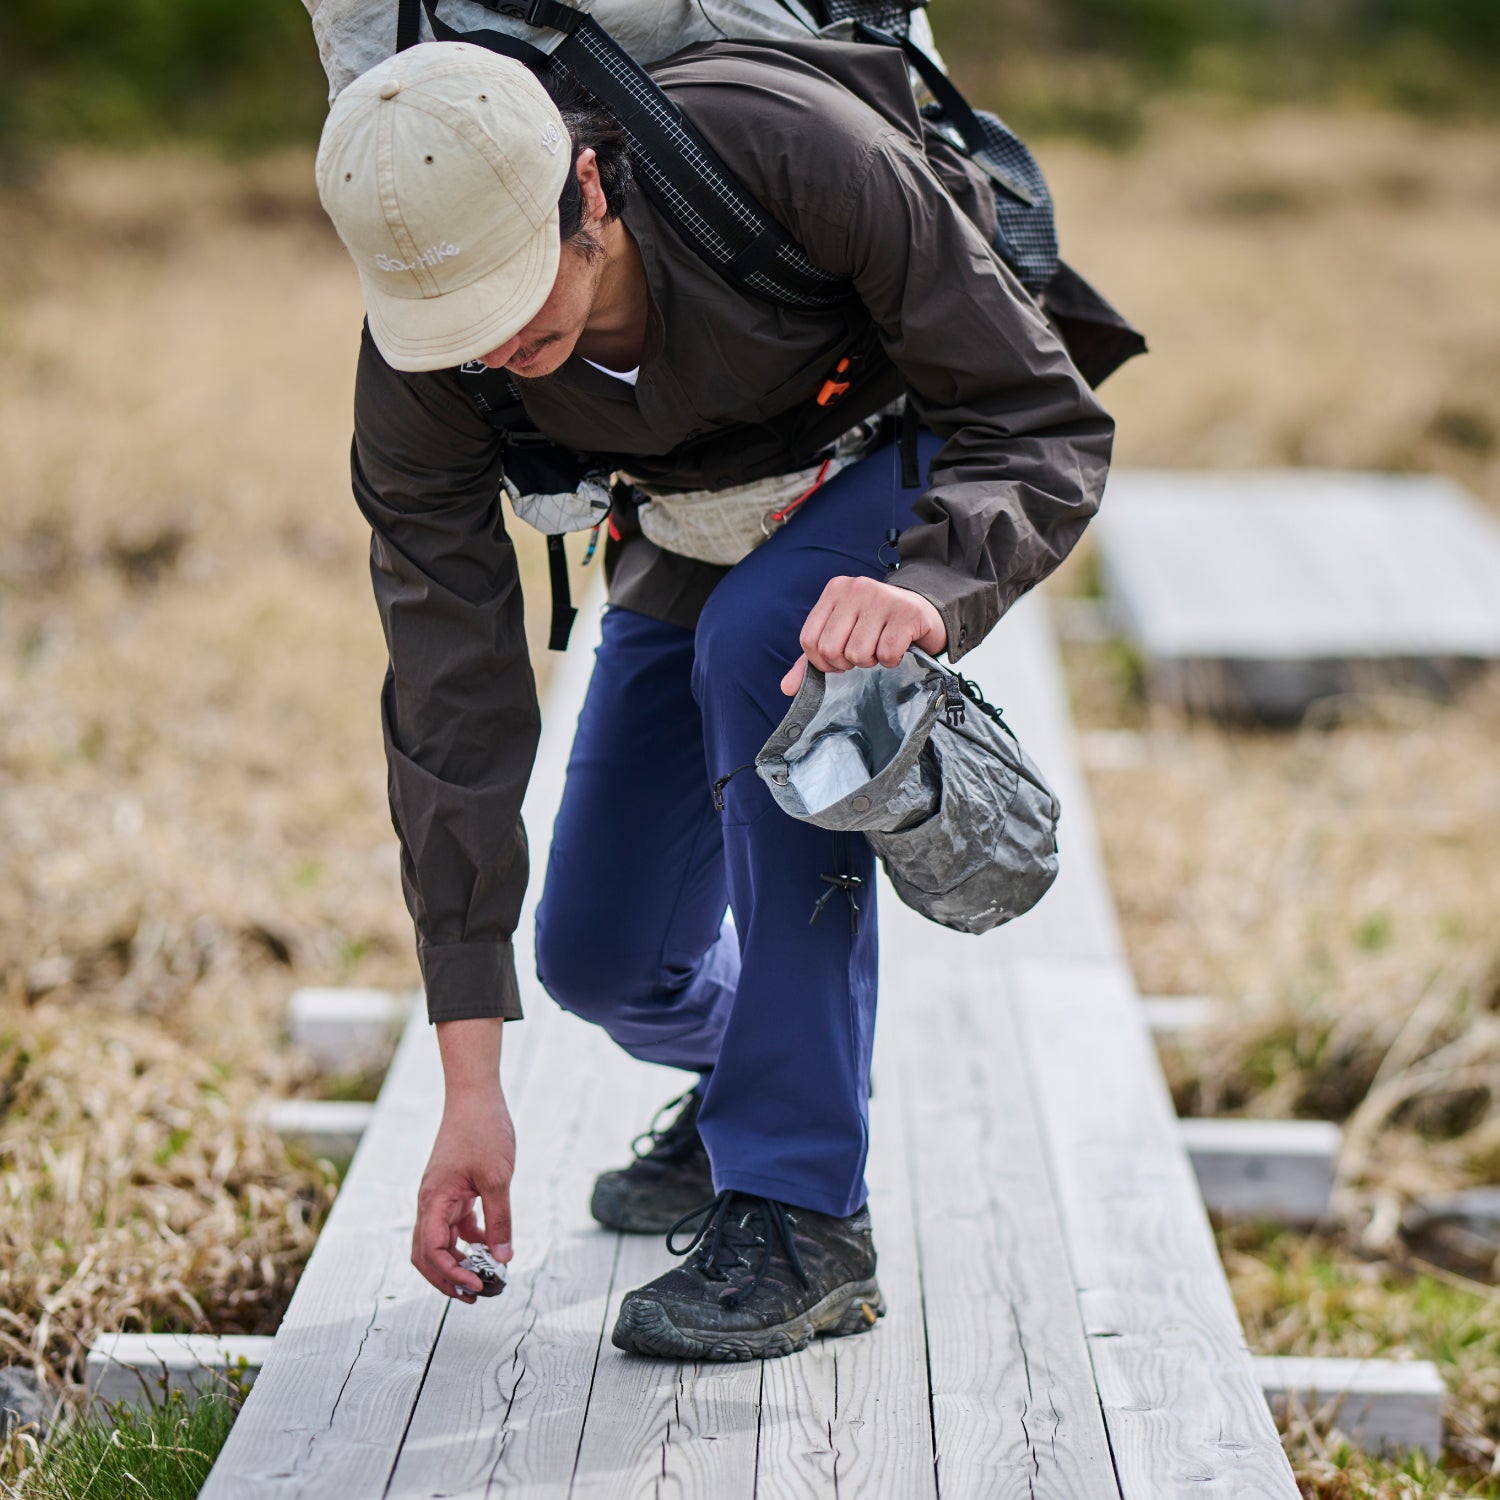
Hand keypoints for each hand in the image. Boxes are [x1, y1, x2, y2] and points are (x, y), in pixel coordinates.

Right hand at [412, 1085, 515, 1300]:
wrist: (475, 1095)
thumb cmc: (483, 1130)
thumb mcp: (497, 1178)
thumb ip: (499, 1220)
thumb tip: (502, 1259)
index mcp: (434, 1200)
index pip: (432, 1252)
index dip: (451, 1275)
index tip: (478, 1285)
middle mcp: (430, 1202)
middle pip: (427, 1255)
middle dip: (447, 1279)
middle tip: (475, 1295)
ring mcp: (439, 1196)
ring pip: (439, 1241)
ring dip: (457, 1263)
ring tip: (483, 1278)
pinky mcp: (452, 1189)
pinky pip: (453, 1224)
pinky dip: (467, 1240)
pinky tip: (488, 1245)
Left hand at [781, 577, 946, 695]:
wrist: (924, 610)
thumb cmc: (878, 625)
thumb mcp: (843, 634)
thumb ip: (813, 658)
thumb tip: (787, 688)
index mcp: (835, 590)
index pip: (809, 639)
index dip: (822, 662)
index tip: (839, 661)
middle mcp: (857, 588)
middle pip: (831, 648)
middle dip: (846, 663)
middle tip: (862, 655)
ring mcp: (883, 598)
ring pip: (858, 653)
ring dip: (870, 661)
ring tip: (880, 648)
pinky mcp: (907, 613)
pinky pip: (886, 654)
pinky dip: (891, 660)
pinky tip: (897, 648)